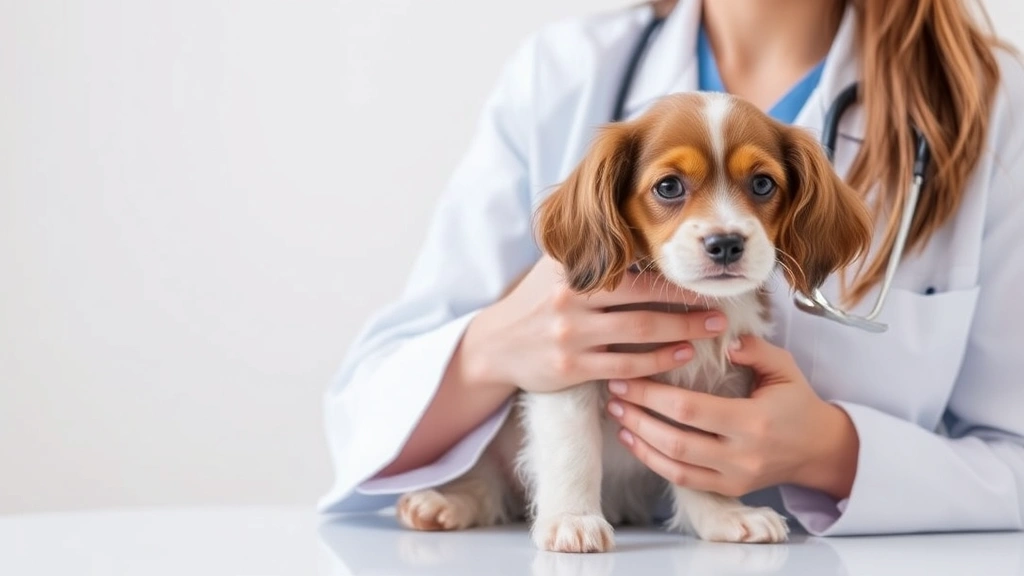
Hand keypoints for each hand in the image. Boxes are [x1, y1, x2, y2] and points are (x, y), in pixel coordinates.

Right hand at [461, 255, 727, 393]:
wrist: (495, 346)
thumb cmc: (536, 303)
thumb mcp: (554, 268)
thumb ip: (590, 252)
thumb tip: (636, 222)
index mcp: (569, 269)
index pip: (629, 263)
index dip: (669, 266)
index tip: (700, 268)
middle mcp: (569, 298)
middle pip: (642, 297)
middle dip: (687, 301)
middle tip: (721, 302)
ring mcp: (570, 333)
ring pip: (639, 331)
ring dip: (682, 330)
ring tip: (713, 329)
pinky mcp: (571, 366)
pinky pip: (625, 365)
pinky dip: (657, 361)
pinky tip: (682, 355)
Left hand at [606, 335, 859, 499]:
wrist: (820, 450)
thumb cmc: (798, 402)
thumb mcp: (784, 368)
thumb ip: (755, 349)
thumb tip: (723, 340)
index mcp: (754, 421)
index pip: (691, 409)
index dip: (652, 395)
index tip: (626, 377)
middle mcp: (742, 455)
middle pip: (676, 440)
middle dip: (638, 416)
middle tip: (613, 393)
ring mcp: (734, 477)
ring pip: (674, 465)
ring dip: (639, 440)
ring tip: (617, 414)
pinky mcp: (729, 489)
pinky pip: (683, 480)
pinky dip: (653, 461)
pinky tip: (634, 440)